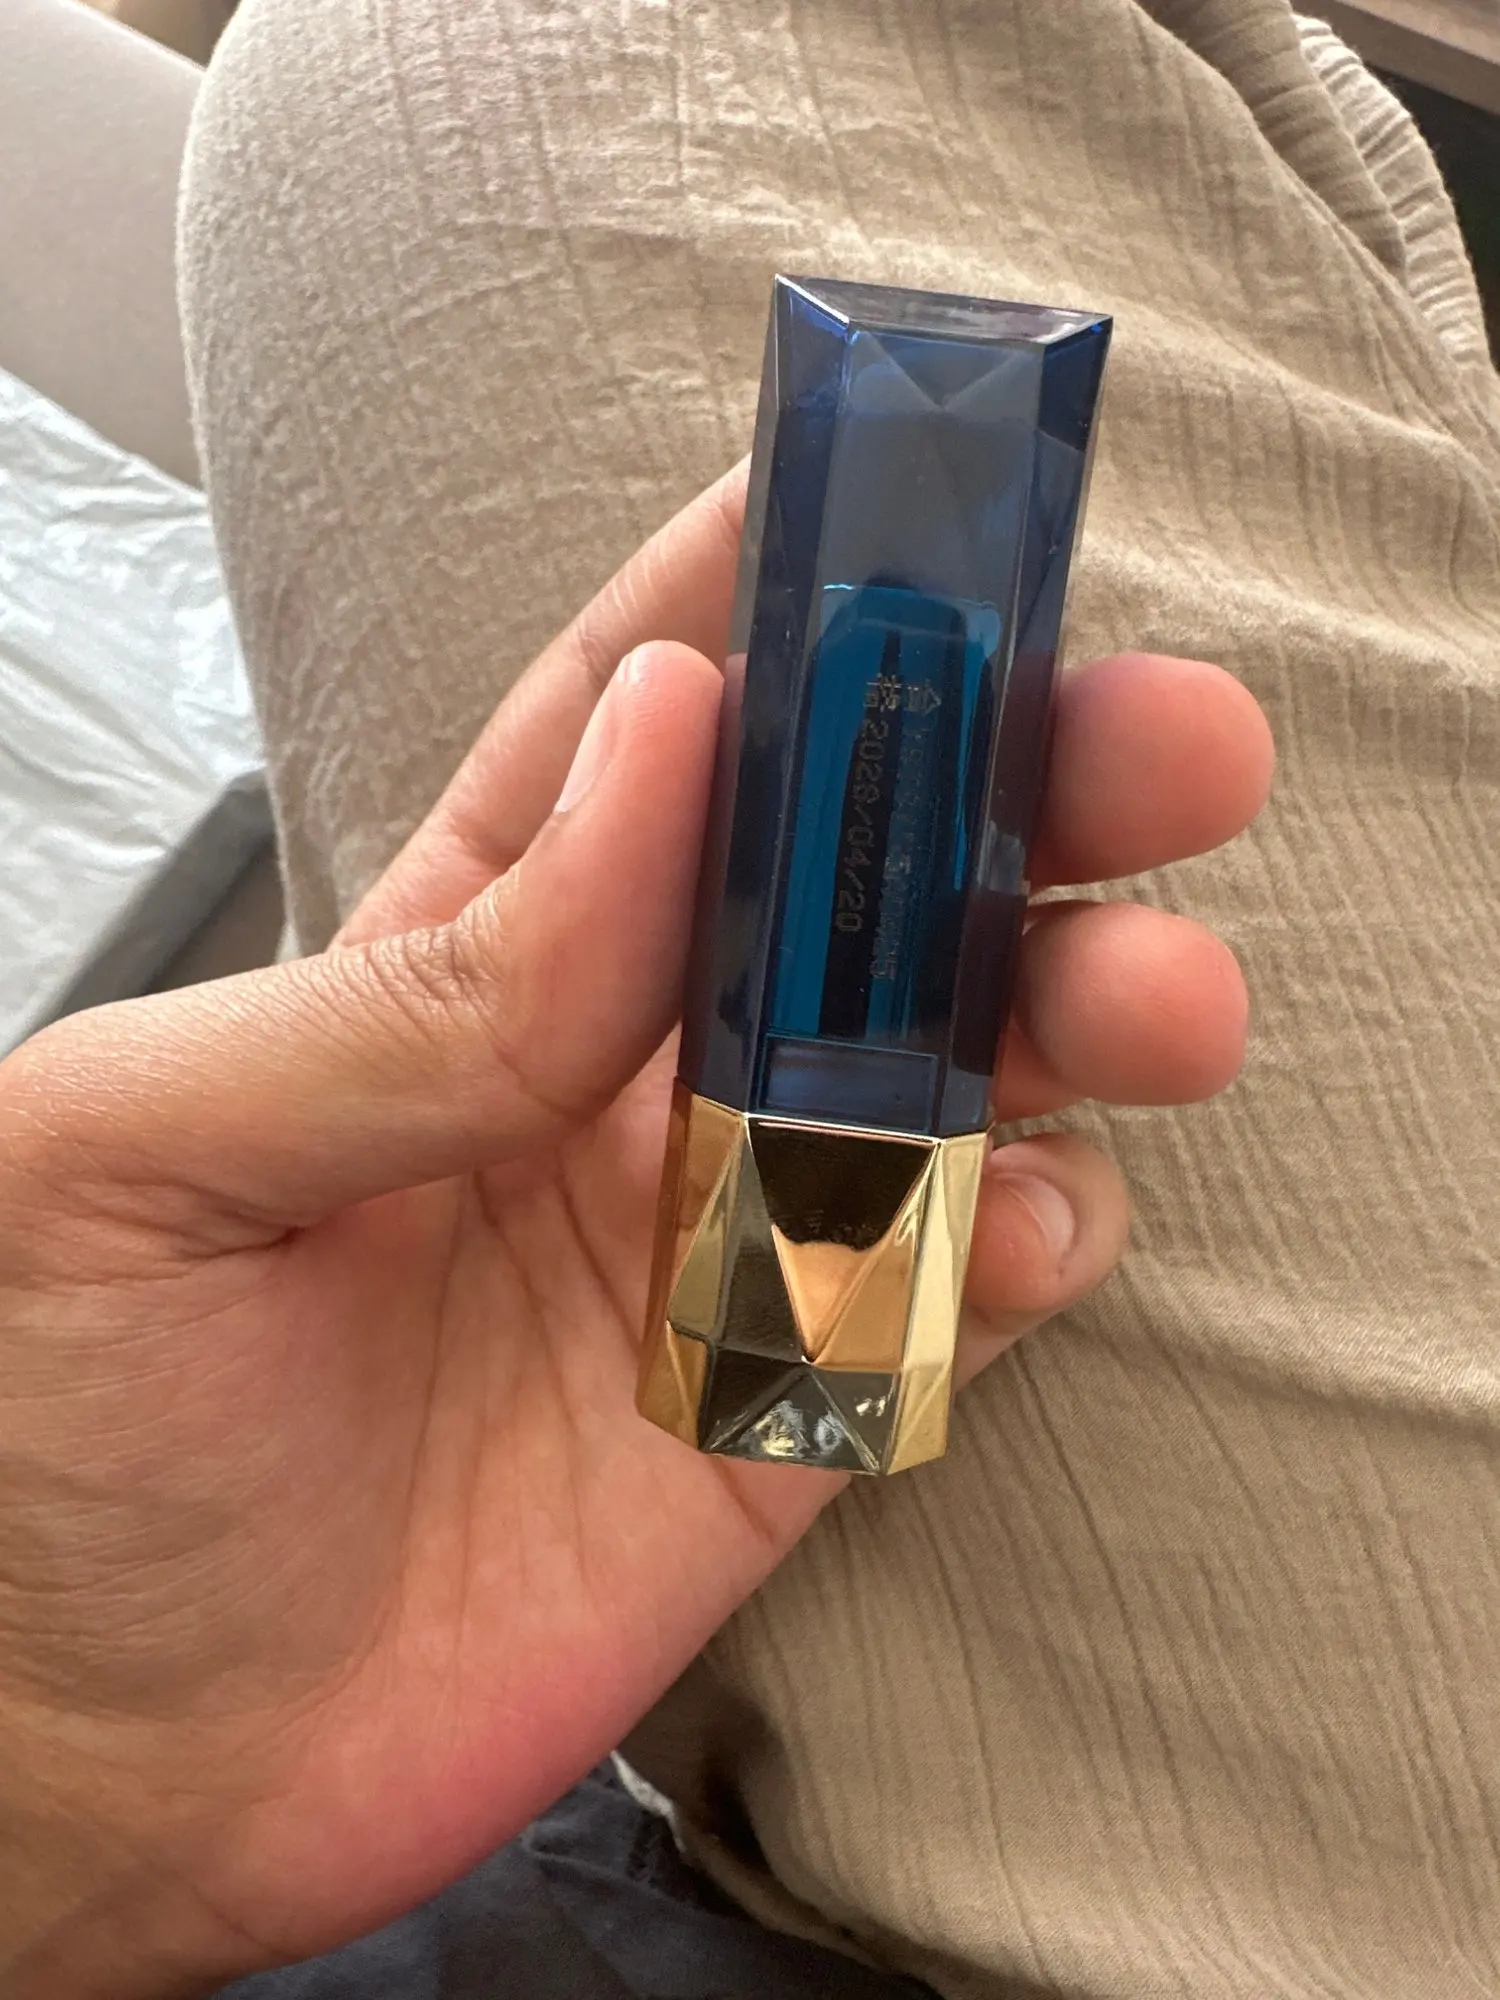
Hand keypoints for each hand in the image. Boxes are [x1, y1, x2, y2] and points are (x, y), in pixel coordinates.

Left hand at [0, 465, 1271, 1997]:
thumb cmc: (44, 1425)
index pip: (643, 731)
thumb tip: (668, 749)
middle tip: (1159, 742)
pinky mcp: (768, 1412)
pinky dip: (1030, 1245)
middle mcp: (606, 1072)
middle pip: (847, 892)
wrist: (77, 1767)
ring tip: (1157, 995)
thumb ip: (422, 979)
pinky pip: (945, 1300)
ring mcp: (703, 1240)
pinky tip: (1049, 1216)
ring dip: (1071, 1012)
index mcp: (454, 952)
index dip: (782, 609)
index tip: (928, 515)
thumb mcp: (151, 1144)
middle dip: (1011, 793)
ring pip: (940, 1080)